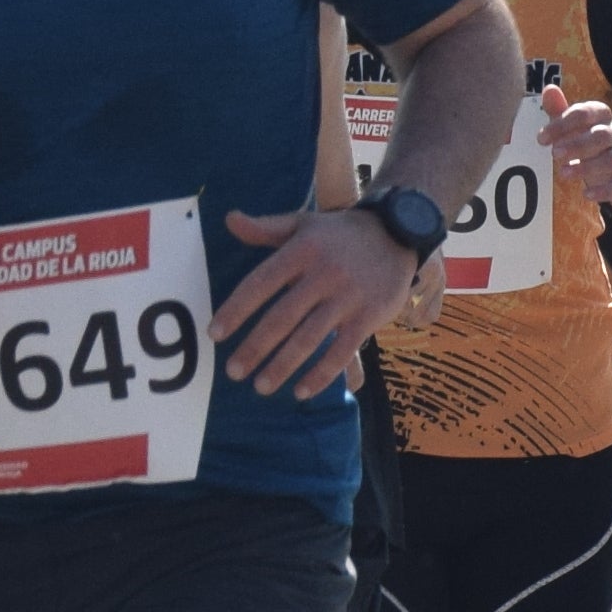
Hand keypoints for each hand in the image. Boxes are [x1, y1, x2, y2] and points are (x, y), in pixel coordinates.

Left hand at [214, 198, 419, 398]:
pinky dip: (321, 374)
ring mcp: (348, 296)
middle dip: (255, 347)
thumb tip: (230, 220)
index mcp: (301, 251)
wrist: (397, 232)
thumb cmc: (339, 233)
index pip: (260, 283)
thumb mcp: (303, 224)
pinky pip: (342, 351)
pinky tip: (302, 392)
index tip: (214, 334)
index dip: (236, 310)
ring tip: (261, 387)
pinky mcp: (370, 315)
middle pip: (282, 317)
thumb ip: (266, 228)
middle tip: (233, 371)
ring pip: (309, 338)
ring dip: (283, 366)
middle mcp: (323, 274)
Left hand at [547, 87, 611, 211]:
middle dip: (578, 144)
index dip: (563, 124)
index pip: (586, 113)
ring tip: (563, 174)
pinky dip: (604, 190)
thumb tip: (549, 88)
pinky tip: (586, 194)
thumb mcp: (571, 125)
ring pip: (611, 160)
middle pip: (602, 136)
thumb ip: (559, 110)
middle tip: (554, 154)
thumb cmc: (584, 138)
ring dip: (588, 167)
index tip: (542, 138)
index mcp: (601, 117)